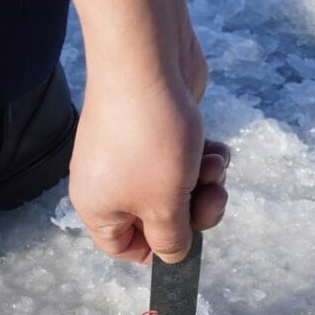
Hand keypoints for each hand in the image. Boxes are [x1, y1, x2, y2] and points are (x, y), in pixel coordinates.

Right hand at [62, 0, 229, 263]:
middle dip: (193, 211)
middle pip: (159, 217)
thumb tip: (173, 254)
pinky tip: (216, 146)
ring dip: (205, 181)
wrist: (147, 61)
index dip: (157, 250)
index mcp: (98, 206)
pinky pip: (183, 156)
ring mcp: (133, 152)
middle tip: (213, 197)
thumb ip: (172, 239)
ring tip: (213, 163)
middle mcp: (110, 181)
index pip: (124, 247)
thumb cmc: (148, 140)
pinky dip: (202, 155)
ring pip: (177, 186)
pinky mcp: (156, 128)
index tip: (185, 240)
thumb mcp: (164, 205)